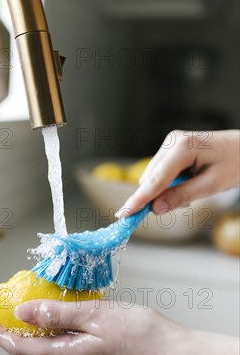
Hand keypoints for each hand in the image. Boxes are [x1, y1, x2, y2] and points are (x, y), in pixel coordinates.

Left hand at [0, 299, 238, 354]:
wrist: (170, 353)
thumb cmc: (136, 333)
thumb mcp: (93, 314)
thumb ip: (56, 313)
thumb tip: (22, 312)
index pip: (21, 350)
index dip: (1, 337)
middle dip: (13, 338)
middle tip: (7, 316)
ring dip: (31, 339)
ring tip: (30, 316)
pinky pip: (62, 353)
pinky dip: (51, 339)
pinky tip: (61, 321)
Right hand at [118, 129, 239, 216]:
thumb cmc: (236, 163)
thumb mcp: (212, 185)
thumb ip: (182, 196)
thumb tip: (156, 209)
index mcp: (183, 147)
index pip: (156, 179)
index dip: (139, 199)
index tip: (125, 214)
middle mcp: (172, 141)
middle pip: (150, 178)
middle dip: (159, 196)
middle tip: (186, 204)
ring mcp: (170, 142)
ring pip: (154, 176)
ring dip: (166, 190)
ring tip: (194, 188)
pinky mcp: (171, 146)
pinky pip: (160, 171)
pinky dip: (169, 182)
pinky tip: (189, 181)